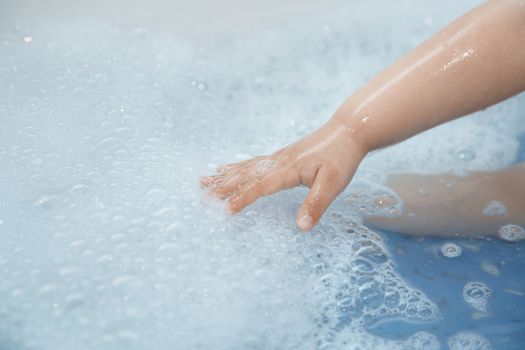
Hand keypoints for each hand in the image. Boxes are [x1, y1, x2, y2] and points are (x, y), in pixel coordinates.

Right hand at [200, 119, 367, 230]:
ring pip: (245, 167)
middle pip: (245, 175)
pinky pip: (251, 162)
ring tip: (202, 182)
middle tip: (202, 197)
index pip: (261, 186)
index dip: (243, 198)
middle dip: (223, 187)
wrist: (348, 130)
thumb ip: (316, 205)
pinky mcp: (280, 156)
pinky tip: (225, 168)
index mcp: (289, 169)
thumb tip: (301, 227)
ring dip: (223, 176)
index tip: (225, 210)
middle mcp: (278, 161)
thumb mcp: (334, 184)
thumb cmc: (342, 157)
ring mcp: (277, 157)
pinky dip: (235, 167)